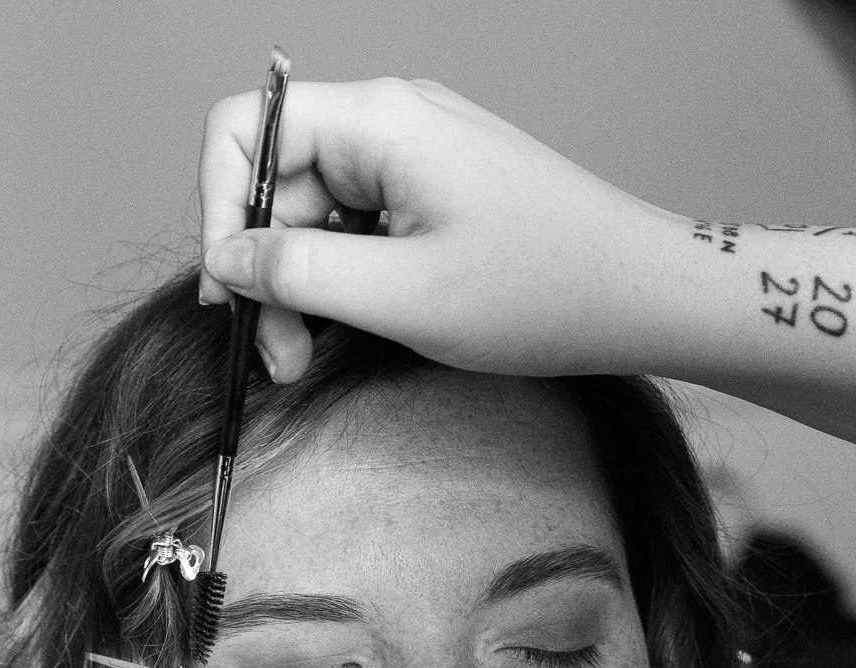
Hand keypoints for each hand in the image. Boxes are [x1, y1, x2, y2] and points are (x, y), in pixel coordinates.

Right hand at [198, 78, 673, 380]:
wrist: (639, 296)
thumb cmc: (543, 290)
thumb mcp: (402, 294)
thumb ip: (299, 272)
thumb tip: (224, 258)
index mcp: (379, 121)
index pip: (243, 128)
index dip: (216, 207)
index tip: (228, 288)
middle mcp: (389, 124)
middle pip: (276, 184)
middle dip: (267, 272)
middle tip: (282, 356)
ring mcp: (412, 159)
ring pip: (312, 216)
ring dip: (301, 288)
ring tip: (310, 356)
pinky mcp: (429, 195)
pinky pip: (354, 229)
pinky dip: (340, 282)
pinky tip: (349, 329)